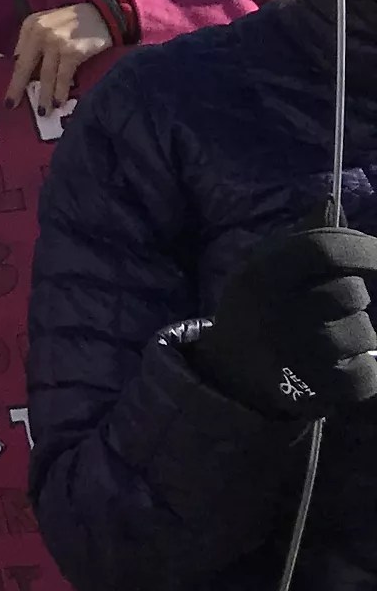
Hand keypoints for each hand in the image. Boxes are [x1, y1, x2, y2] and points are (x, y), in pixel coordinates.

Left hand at [6, 1, 112, 109]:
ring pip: (45, 75)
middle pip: (24, 66)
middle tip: (10, 105)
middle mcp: (39, 32)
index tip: (11, 90)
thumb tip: (25, 69)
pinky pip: (63, 77)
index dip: (14, 75)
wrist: (104, 15)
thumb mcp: (48, 24)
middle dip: (17, 88)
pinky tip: (59, 103)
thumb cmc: (75, 22)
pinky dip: (60, 91)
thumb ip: (35, 42)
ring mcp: (55, 42)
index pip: (18, 55)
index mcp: (30, 25)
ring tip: (42, 112)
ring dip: (44, 96)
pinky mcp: (72, 51)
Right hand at [193, 230, 376, 418]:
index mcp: (261, 274)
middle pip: (351, 293)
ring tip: (335, 337)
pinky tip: (348, 366)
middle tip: (334, 305)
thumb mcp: (264, 266)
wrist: (227, 370)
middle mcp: (275, 311)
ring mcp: (294, 354)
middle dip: (353, 297)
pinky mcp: (310, 390)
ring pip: (362, 335)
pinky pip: (364, 376)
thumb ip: (301, 238)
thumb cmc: (256, 307)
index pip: (323, 249)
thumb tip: (330, 201)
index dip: (362, 248)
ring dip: (359, 335)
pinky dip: (365, 373)